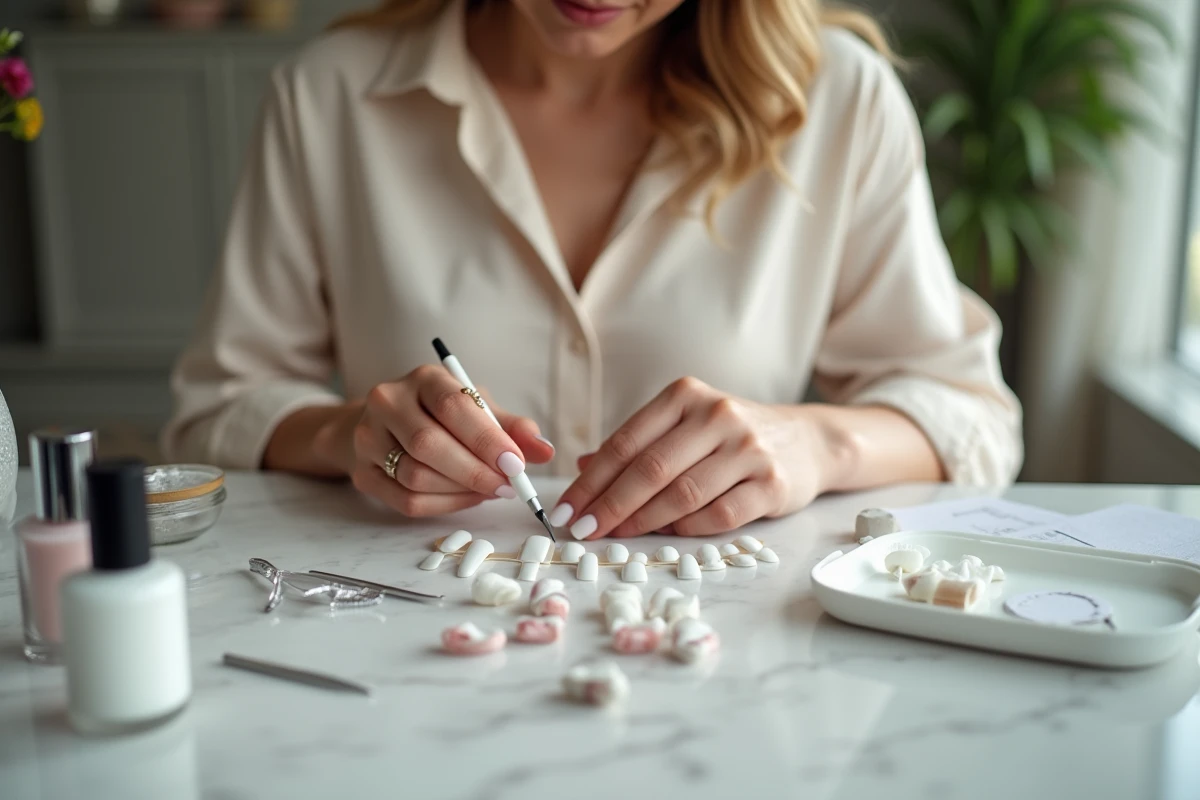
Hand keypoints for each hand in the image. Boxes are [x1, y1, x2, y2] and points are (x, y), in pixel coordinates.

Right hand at [337, 365, 553, 516]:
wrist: (384, 426)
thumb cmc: (442, 417)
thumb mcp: (479, 409)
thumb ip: (512, 428)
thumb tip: (545, 451)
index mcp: (423, 379)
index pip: (453, 407)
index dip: (487, 440)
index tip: (516, 465)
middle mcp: (388, 402)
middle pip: (429, 445)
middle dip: (475, 472)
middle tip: (507, 487)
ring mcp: (368, 438)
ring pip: (416, 477)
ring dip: (461, 491)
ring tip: (490, 490)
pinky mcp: (362, 473)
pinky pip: (406, 501)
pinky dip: (444, 506)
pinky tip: (466, 498)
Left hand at [550, 377, 846, 538]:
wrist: (807, 441)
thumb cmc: (731, 436)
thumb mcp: (684, 425)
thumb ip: (638, 445)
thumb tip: (584, 469)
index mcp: (686, 396)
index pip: (627, 442)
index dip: (591, 481)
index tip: (566, 510)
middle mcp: (718, 415)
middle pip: (650, 469)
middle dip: (609, 505)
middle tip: (583, 531)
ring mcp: (748, 449)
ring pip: (682, 495)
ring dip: (643, 522)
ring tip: (617, 536)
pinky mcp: (772, 484)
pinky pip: (718, 515)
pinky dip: (687, 529)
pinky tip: (667, 534)